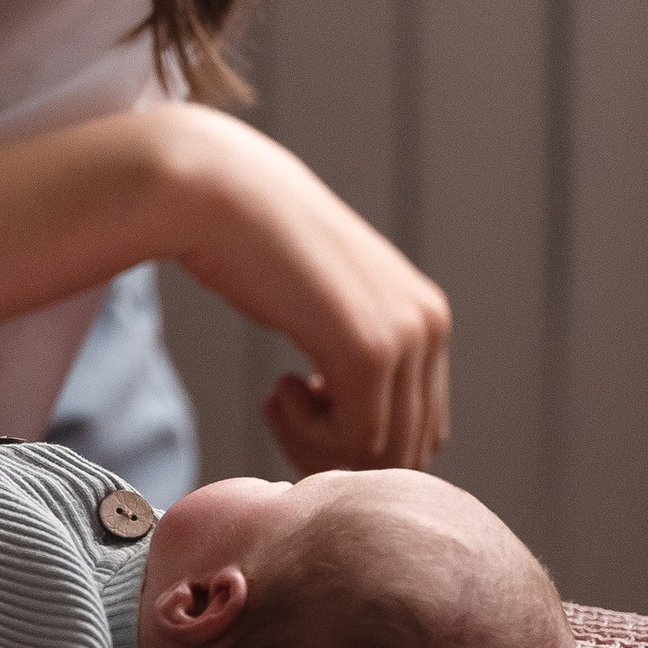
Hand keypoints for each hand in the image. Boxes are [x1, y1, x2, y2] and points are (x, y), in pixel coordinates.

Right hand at [167, 108, 451, 469]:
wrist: (216, 191)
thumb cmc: (251, 247)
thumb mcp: (325, 302)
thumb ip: (354, 352)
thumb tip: (362, 437)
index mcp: (426, 316)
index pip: (420, 427)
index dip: (357, 440)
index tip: (300, 405)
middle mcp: (430, 326)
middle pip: (406, 450)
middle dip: (338, 452)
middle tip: (280, 412)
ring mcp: (405, 338)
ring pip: (380, 456)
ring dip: (317, 447)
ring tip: (275, 399)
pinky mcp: (369, 351)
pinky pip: (352, 443)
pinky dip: (305, 436)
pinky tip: (275, 387)